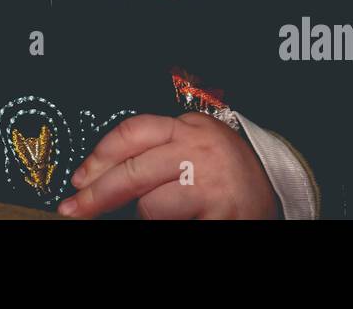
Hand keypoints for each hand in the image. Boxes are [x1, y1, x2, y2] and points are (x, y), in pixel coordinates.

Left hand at [58, 112, 279, 218]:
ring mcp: (210, 183)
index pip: (132, 132)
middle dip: (96, 193)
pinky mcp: (220, 215)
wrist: (278, 188)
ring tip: (166, 213)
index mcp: (188, 126)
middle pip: (132, 170)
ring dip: (146, 214)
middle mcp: (198, 149)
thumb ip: (157, 148)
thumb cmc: (227, 169)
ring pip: (150, 204)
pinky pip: (172, 224)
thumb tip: (101, 173)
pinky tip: (181, 220)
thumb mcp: (194, 143)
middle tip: (74, 209)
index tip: (80, 178)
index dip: (99, 156)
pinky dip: (168, 225)